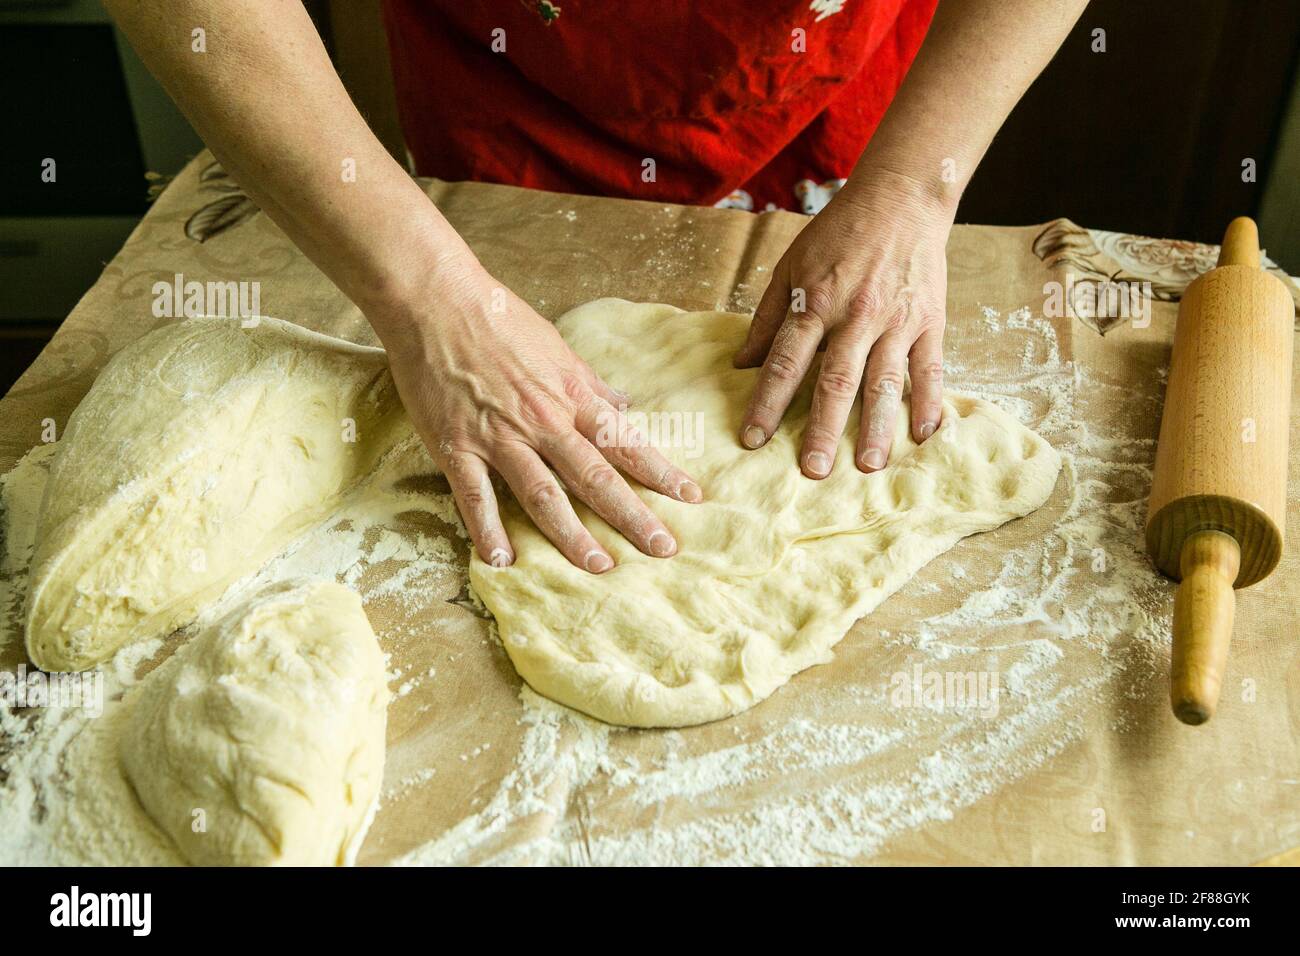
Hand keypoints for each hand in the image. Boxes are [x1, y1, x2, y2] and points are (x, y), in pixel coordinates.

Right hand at [372, 260, 702, 572]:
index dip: (660, 472)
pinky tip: (503, 560)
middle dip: (632, 516)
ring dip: (573, 535)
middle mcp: (542, 420)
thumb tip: (623, 404)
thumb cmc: (496, 317)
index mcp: (570, 395)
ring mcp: (499, 437)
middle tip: (662, 549)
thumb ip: (589, 383)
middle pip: (595, 476)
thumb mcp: (556, 345)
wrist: (434, 300)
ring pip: (544, 495)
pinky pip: (476, 497)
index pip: (625, 441)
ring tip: (599, 567)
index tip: (690, 498)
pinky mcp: (456, 446)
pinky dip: (489, 530)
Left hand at [734, 171, 952, 476]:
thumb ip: (767, 317)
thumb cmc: (838, 234)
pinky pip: (930, 369)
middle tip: (813, 470)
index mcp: (815, 303)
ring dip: (875, 427)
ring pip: (884, 382)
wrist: (900, 199)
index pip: (785, 362)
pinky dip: (928, 402)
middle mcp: (855, 315)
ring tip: (868, 465)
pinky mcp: (930, 321)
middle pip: (835, 381)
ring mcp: (896, 321)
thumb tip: (742, 363)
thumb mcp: (790, 266)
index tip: (754, 439)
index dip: (767, 402)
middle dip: (823, 429)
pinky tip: (922, 435)